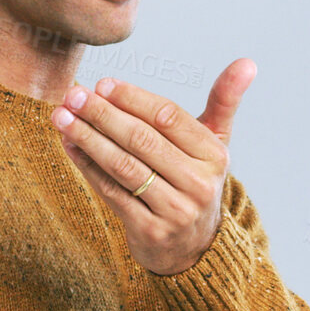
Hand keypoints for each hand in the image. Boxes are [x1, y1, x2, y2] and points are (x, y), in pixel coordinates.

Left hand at [51, 59, 255, 274]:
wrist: (194, 247)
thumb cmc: (196, 180)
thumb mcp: (215, 143)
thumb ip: (224, 101)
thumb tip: (248, 62)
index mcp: (214, 155)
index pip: (168, 117)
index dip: (133, 98)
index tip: (102, 83)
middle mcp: (199, 183)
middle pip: (142, 140)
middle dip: (102, 114)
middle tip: (73, 95)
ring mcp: (175, 210)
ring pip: (123, 166)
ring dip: (88, 138)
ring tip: (62, 116)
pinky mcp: (149, 230)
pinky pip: (112, 191)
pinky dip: (87, 166)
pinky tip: (69, 145)